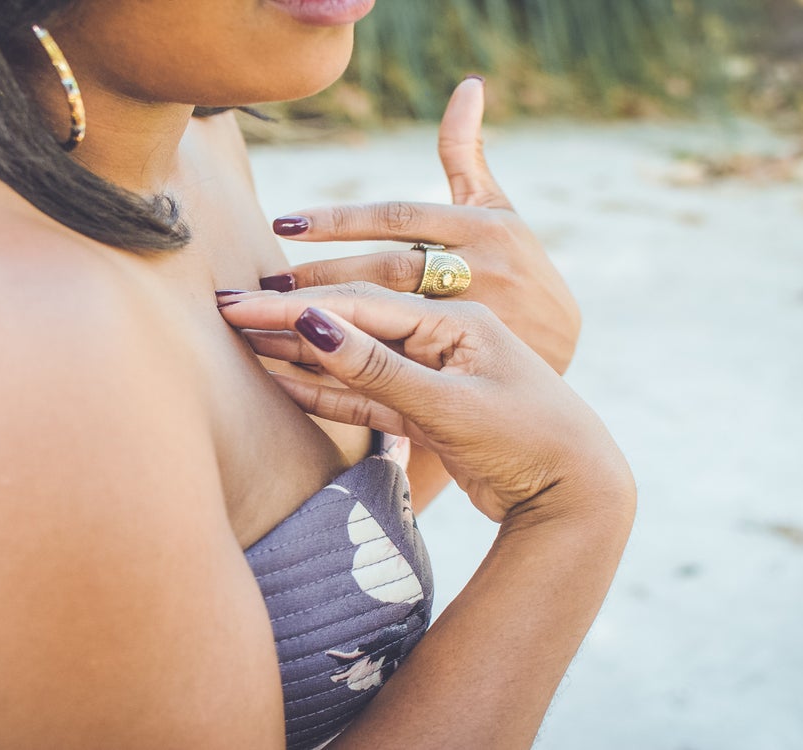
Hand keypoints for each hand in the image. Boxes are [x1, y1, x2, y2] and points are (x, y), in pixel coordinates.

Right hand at [219, 284, 629, 522]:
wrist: (575, 494)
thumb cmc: (526, 439)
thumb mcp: (448, 402)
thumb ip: (376, 366)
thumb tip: (310, 322)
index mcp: (453, 320)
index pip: (358, 304)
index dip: (295, 305)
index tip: (242, 303)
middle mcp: (439, 340)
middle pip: (349, 325)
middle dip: (287, 320)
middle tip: (226, 311)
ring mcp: (430, 376)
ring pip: (352, 361)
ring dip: (300, 354)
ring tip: (243, 341)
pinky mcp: (424, 413)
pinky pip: (364, 396)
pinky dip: (325, 391)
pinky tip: (283, 379)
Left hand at [262, 77, 579, 374]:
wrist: (558, 354)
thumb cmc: (518, 268)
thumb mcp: (500, 211)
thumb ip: (468, 155)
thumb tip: (467, 85)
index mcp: (484, 228)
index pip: (399, 217)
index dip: (340, 220)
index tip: (284, 223)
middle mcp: (483, 271)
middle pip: (388, 271)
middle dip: (322, 278)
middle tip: (265, 284)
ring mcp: (476, 324)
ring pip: (389, 322)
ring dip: (328, 322)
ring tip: (272, 323)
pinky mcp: (466, 371)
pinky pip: (397, 366)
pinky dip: (349, 363)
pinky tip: (303, 365)